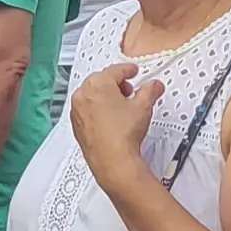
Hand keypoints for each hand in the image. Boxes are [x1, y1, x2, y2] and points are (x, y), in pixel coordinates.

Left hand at [63, 60, 159, 182]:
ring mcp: (77, 110)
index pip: (115, 70)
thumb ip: (150, 91)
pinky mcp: (76, 124)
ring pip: (92, 95)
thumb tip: (154, 86)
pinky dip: (97, 109)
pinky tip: (110, 118)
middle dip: (116, 84)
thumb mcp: (143, 107)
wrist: (112, 160)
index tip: (132, 71)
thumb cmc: (122, 135)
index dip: (127, 70)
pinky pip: (86, 109)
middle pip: (101, 81)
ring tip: (121, 106)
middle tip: (129, 90)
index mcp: (97, 84)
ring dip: (106, 96)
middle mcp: (83, 95)